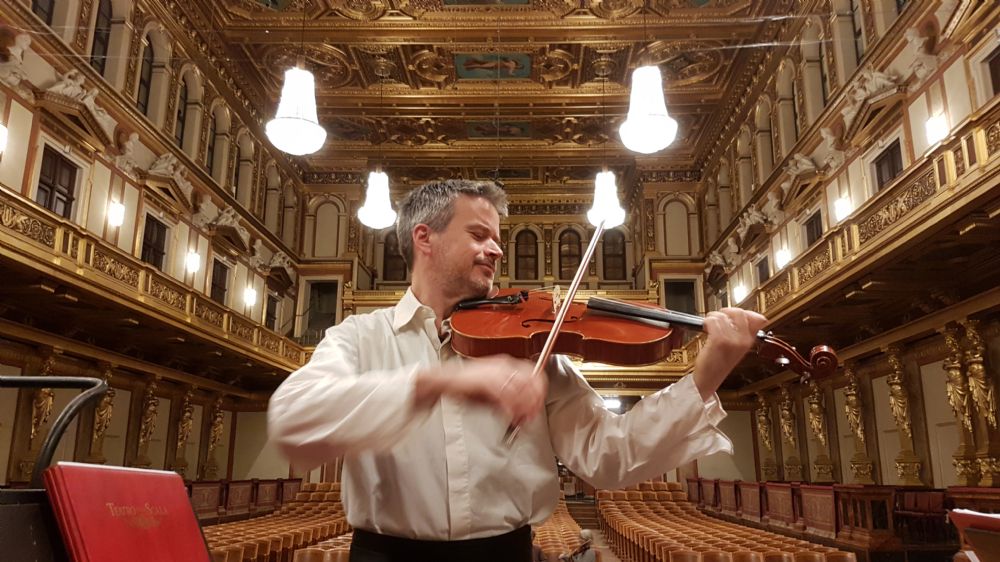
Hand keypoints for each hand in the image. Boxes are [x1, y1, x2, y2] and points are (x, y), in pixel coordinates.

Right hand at [416, 355, 546, 425]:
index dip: (539, 391)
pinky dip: (510, 408)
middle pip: (531, 381)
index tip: (538, 406)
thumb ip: (510, 401)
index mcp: (507, 364)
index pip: (534, 374)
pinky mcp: (486, 380)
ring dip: (523, 407)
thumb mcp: (494, 394)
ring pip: (520, 390)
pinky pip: (505, 395)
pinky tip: (509, 416)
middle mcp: (504, 365)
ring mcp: (496, 371)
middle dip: (533, 401)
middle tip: (531, 417)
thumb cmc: (467, 386)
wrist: (446, 381)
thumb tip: (523, 414)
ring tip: (520, 419)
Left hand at [693, 307, 767, 399]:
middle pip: (739, 312)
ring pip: (723, 315)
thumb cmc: (718, 363)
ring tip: (710, 326)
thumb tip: (744, 315)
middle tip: (719, 319)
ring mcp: (732, 341)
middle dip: (726, 312)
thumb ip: (742, 332)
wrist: (708, 379)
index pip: (758, 318)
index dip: (744, 313)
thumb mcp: (736, 348)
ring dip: (713, 317)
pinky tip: (706, 329)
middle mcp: (743, 340)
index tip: (733, 316)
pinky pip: (713, 321)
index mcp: (750, 341)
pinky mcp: (719, 341)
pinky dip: (707, 322)